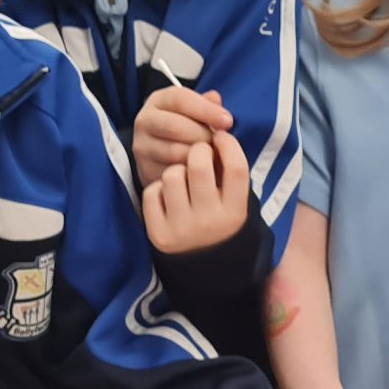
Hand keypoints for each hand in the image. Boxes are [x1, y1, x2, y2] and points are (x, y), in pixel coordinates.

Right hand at [133, 84, 233, 177]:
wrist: (162, 155)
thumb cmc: (186, 128)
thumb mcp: (195, 111)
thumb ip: (206, 104)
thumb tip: (216, 100)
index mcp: (159, 100)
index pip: (180, 99)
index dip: (206, 110)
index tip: (227, 122)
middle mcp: (145, 120)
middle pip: (175, 126)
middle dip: (203, 135)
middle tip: (219, 144)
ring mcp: (142, 146)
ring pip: (173, 152)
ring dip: (198, 156)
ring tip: (213, 157)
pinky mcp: (145, 169)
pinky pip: (171, 172)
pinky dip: (190, 173)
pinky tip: (202, 170)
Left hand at [141, 131, 250, 255]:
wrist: (204, 265)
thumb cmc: (219, 219)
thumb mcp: (234, 200)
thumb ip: (229, 168)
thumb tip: (215, 124)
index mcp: (235, 213)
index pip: (236, 168)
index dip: (228, 144)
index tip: (221, 137)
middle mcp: (210, 222)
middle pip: (200, 165)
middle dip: (198, 149)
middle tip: (198, 151)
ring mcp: (182, 229)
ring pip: (172, 174)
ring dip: (177, 169)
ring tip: (183, 178)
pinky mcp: (158, 234)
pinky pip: (152, 192)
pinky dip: (158, 188)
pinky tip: (168, 196)